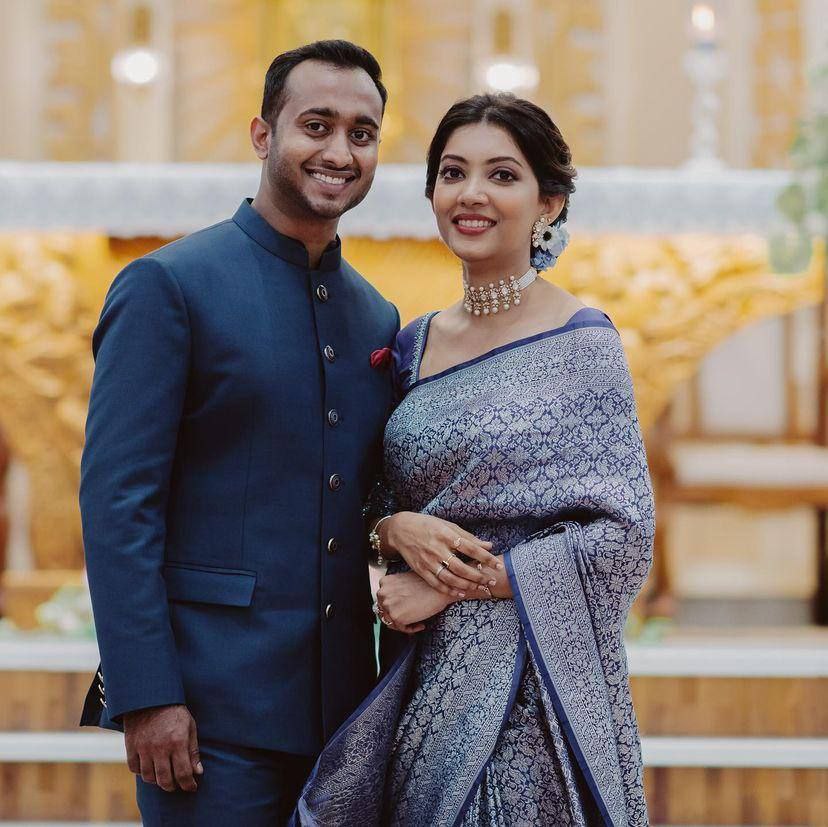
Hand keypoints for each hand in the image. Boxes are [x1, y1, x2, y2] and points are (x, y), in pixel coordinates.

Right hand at [124, 704, 202, 791]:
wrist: (150, 696)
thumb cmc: (174, 711)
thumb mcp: (190, 726)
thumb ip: (193, 750)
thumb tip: (198, 772)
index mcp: (178, 742)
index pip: (183, 773)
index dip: (189, 785)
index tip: (192, 787)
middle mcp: (160, 748)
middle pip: (165, 780)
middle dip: (173, 786)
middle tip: (177, 784)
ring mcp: (144, 748)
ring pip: (149, 777)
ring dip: (158, 781)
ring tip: (164, 777)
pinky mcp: (131, 746)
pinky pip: (134, 769)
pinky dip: (142, 772)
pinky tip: (150, 768)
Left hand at [377, 571, 451, 632]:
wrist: (440, 588)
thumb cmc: (429, 584)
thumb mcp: (407, 582)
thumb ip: (397, 591)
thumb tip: (397, 602)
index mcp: (385, 582)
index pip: (384, 600)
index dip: (395, 606)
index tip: (404, 608)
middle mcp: (383, 592)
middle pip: (385, 611)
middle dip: (398, 615)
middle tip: (411, 617)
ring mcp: (387, 604)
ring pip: (391, 621)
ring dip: (404, 623)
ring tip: (417, 621)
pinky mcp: (395, 615)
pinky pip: (401, 628)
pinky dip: (411, 629)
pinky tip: (421, 624)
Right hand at [380, 512, 501, 597]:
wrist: (400, 529)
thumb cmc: (427, 525)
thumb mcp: (448, 526)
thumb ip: (468, 537)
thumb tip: (489, 545)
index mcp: (446, 534)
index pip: (470, 548)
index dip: (486, 557)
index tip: (498, 565)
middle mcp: (437, 548)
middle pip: (461, 567)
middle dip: (478, 576)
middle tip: (491, 581)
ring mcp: (428, 561)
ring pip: (450, 578)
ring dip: (467, 585)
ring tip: (479, 588)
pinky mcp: (420, 570)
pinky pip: (437, 584)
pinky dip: (450, 590)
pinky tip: (461, 592)